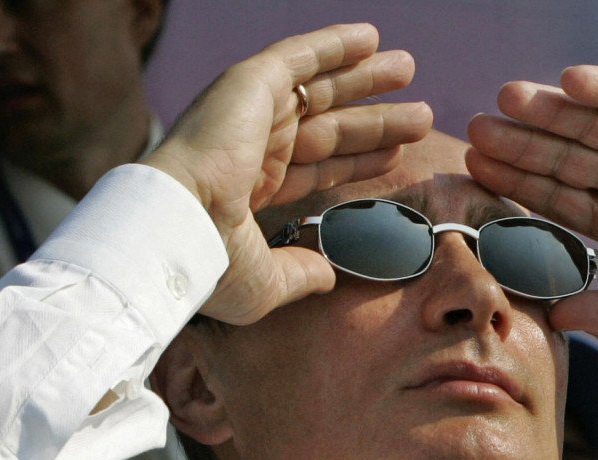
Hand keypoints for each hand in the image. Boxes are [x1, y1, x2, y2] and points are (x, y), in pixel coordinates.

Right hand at [143, 24, 431, 324]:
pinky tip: (370, 38)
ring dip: (365, 77)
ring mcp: (251, 113)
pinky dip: (333, 44)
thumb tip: (327, 278)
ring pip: (321, 89)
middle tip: (418, 114)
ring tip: (408, 69)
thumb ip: (300, 276)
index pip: (320, 168)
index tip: (398, 154)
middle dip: (375, 119)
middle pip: (331, 128)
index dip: (360, 160)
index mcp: (253, 189)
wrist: (178, 230)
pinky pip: (298, 56)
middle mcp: (253, 146)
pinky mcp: (249, 84)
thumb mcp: (266, 282)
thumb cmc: (212, 264)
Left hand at [466, 66, 597, 349]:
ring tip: (509, 99)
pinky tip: (572, 84)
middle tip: (476, 132)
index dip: (517, 189)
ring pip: (597, 125)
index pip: (558, 203)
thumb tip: (556, 316)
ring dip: (553, 112)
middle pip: (566, 158)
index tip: (475, 176)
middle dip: (522, 146)